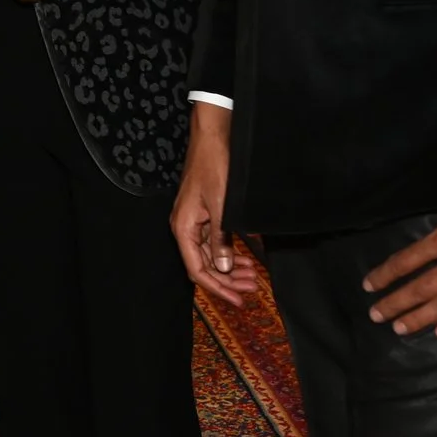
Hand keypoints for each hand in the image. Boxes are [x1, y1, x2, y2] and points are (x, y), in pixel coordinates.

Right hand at [171, 101, 260, 307]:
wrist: (214, 137)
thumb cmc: (215, 167)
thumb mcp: (222, 206)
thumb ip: (221, 238)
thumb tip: (224, 268)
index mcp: (184, 228)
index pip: (197, 270)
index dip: (218, 288)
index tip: (239, 300)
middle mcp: (186, 227)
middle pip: (204, 265)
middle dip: (228, 280)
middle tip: (252, 288)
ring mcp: (195, 221)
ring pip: (211, 254)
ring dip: (231, 267)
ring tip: (252, 275)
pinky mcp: (206, 214)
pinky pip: (216, 241)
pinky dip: (231, 251)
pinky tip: (247, 255)